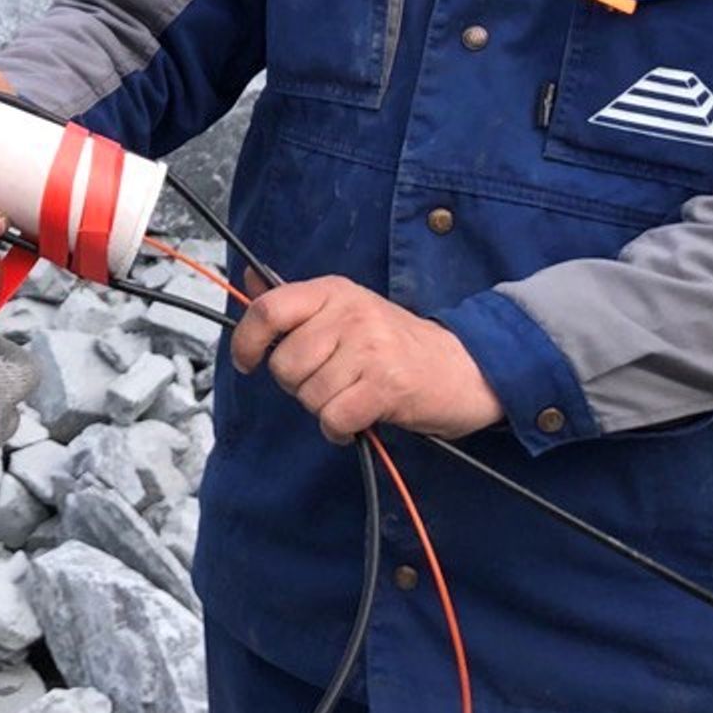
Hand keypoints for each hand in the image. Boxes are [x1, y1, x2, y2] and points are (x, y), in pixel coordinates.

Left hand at [227, 276, 501, 442]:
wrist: (465, 368)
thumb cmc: (396, 345)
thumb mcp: (346, 310)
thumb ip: (296, 304)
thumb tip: (246, 283)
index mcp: (333, 291)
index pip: (269, 310)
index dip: (246, 341)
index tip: (246, 362)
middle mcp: (350, 314)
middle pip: (285, 364)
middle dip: (297, 386)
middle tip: (329, 382)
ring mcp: (370, 348)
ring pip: (308, 395)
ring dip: (323, 408)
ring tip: (351, 396)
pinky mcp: (387, 385)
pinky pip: (334, 418)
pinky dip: (339, 429)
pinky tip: (357, 419)